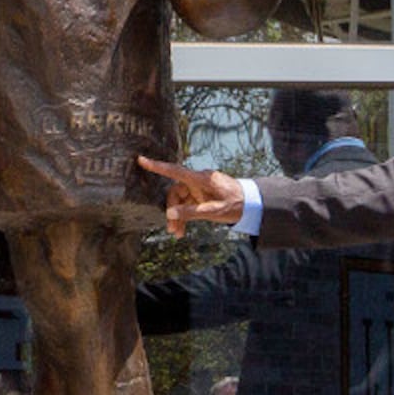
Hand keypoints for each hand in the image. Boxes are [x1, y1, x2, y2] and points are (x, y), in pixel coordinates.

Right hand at [135, 153, 251, 230]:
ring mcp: (199, 188)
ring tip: (177, 234)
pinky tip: (182, 230)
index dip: (158, 166)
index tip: (142, 160)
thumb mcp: (214, 211)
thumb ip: (191, 212)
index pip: (176, 171)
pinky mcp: (201, 196)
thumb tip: (169, 213)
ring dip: (177, 217)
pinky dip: (184, 216)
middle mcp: (198, 181)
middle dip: (172, 211)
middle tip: (171, 229)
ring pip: (180, 201)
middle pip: (176, 193)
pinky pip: (188, 205)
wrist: (252, 204)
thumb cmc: (236, 204)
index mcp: (201, 179)